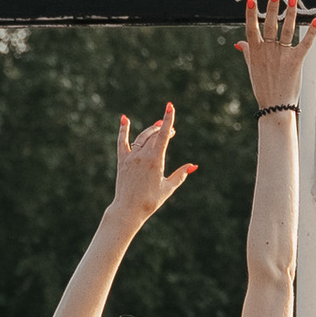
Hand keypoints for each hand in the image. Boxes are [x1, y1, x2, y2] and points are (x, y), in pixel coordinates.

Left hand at [111, 103, 194, 227]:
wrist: (129, 210)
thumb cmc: (151, 201)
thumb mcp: (168, 187)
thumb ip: (180, 175)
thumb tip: (193, 165)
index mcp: (155, 160)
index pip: (163, 136)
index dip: (168, 120)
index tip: (170, 106)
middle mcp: (142, 156)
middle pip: (154, 136)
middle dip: (163, 130)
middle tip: (171, 131)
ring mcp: (131, 157)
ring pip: (142, 137)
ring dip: (150, 130)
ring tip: (158, 126)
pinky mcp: (122, 161)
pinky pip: (122, 142)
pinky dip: (124, 130)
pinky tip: (125, 119)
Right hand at [233, 0, 315, 114]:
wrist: (275, 106)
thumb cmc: (263, 87)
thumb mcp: (252, 69)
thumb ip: (247, 52)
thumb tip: (238, 43)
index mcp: (256, 52)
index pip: (251, 28)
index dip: (251, 14)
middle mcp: (268, 51)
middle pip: (270, 24)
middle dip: (273, 7)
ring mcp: (282, 55)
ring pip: (286, 30)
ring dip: (290, 13)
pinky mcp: (296, 61)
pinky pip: (305, 43)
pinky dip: (312, 31)